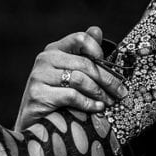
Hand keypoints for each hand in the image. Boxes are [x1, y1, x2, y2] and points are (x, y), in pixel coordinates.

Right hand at [14, 26, 128, 131]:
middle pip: (85, 64)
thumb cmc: (57, 97)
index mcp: (54, 49)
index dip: (98, 50)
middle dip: (108, 79)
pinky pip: (72, 95)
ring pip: (80, 79)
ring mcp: (39, 76)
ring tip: (110, 102)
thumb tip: (97, 30)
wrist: (34, 124)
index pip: (80, 38)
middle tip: (121, 92)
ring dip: (100, 92)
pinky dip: (89, 103)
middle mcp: (45, 59)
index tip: (111, 66)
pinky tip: (98, 108)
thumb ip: (84, 54)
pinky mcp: (38, 94)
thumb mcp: (71, 74)